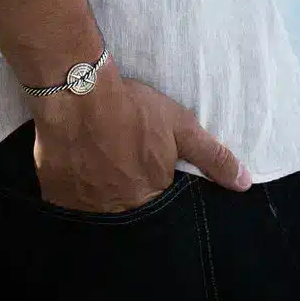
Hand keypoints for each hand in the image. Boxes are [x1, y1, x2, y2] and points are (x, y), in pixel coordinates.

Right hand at [32, 67, 251, 212]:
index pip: (154, 202)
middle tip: (112, 157)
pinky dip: (70, 187)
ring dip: (95, 188)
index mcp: (148, 195)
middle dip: (120, 186)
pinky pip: (65, 200)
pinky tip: (72, 163)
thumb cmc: (132, 109)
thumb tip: (244, 184)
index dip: (147, 179)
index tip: (137, 160)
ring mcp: (82, 203)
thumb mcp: (181, 127)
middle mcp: (116, 207)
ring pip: (93, 205)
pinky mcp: (55, 193)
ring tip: (91, 158)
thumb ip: (213, 157)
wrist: (78, 93)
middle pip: (122, 206)